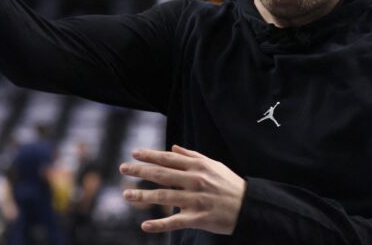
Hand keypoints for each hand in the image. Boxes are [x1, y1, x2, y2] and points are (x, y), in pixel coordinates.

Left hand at [120, 145, 246, 234]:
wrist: (249, 206)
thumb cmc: (229, 183)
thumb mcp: (213, 164)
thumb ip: (192, 155)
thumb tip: (173, 147)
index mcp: (197, 166)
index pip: (168, 159)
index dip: (150, 155)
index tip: (134, 153)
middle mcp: (194, 181)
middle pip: (161, 174)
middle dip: (140, 171)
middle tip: (123, 169)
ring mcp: (196, 200)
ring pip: (164, 197)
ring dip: (143, 196)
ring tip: (126, 195)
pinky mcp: (199, 219)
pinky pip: (176, 222)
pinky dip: (160, 224)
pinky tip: (145, 225)